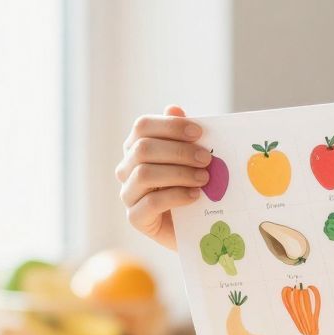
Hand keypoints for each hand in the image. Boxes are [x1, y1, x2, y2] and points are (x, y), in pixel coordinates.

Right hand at [116, 105, 209, 250]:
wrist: (198, 227)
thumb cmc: (195, 186)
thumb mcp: (194, 159)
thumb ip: (185, 136)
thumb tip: (174, 108)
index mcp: (137, 147)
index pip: (143, 126)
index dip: (170, 126)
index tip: (199, 132)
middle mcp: (127, 168)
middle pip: (143, 149)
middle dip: (179, 151)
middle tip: (206, 158)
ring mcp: (128, 193)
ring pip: (144, 174)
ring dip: (179, 173)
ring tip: (204, 178)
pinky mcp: (136, 218)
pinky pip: (150, 203)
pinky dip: (176, 196)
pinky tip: (195, 196)